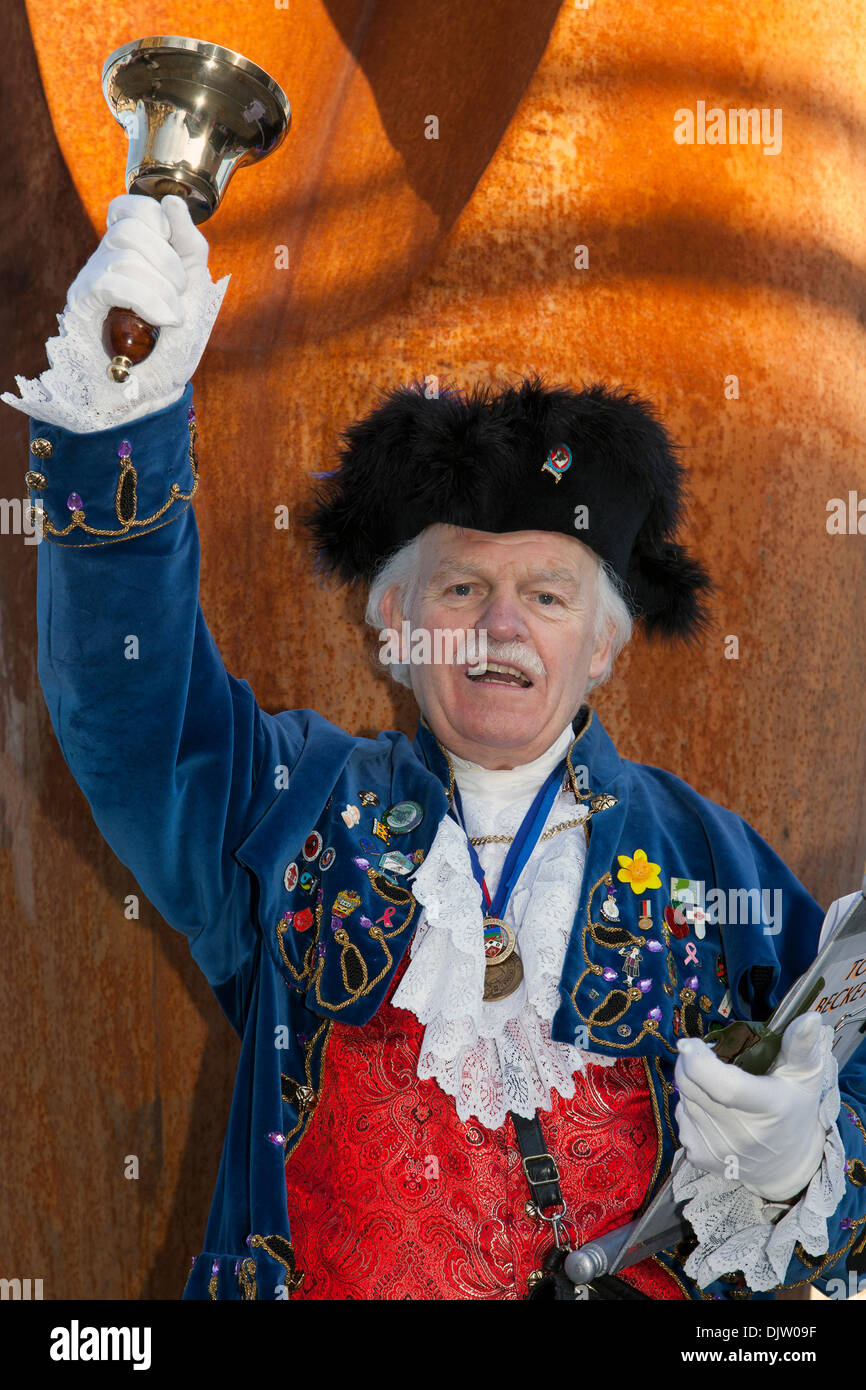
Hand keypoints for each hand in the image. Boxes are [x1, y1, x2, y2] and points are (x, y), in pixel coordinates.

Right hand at [66, 193, 209, 328]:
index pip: (129, 207)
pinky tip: (164, 319)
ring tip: (174, 317)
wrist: (156, 386)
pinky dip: (147, 299)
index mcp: (129, 250)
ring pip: (124, 255)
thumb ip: (190, 243)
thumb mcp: (194, 287)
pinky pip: (112, 282)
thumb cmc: (173, 340)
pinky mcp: (83, 304)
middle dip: (167, 260)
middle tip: (181, 291)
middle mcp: (105, 258)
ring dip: (162, 288)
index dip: (157, 219)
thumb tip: (173, 201)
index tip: (176, 250)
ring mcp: (90, 279)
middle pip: (129, 228)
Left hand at [674, 1012, 833, 1201]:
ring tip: (716, 1084)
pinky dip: (690, 1106)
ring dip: (692, 1084)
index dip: (698, 1060)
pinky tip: (712, 1109)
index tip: (692, 1043)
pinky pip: (681, 1117)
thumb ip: (800, 1044)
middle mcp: (739, 1133)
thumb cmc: (794, 1109)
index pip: (724, 1085)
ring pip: (683, 1098)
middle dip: (690, 1062)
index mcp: (766, 1107)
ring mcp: (717, 1148)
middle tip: (709, 1057)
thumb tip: (809, 1017)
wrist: (786, 1164)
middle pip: (691, 1085)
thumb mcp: (804, 1075)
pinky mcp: (700, 1157)